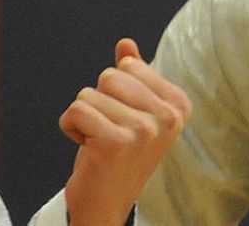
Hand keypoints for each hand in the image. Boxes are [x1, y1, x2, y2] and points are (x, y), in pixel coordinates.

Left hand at [59, 38, 192, 225]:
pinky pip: (75, 110)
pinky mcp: (115, 142)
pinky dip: (70, 127)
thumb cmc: (117, 156)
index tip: (125, 119)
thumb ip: (132, 76)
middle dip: (99, 101)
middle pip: (109, 76)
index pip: (129, 65)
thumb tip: (125, 43)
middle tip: (109, 132)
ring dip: (84, 117)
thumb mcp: (131, 112)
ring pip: (88, 93)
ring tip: (98, 142)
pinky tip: (87, 148)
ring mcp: (143, 130)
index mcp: (178, 105)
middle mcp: (167, 118)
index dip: (116, 90)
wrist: (105, 204)